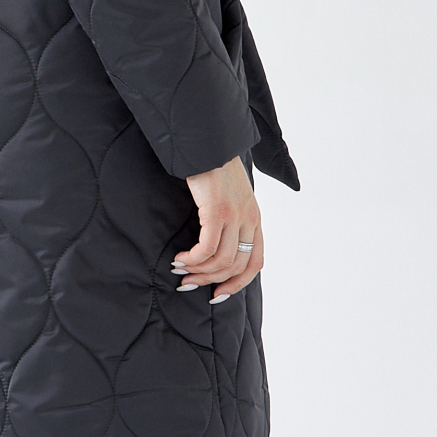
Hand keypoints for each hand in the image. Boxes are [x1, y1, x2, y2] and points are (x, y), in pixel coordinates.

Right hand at [173, 156, 262, 304]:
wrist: (207, 143)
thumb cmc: (213, 170)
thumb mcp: (228, 197)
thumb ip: (228, 220)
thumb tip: (213, 250)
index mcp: (254, 218)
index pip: (255, 262)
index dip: (238, 283)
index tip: (217, 294)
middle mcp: (250, 218)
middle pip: (237, 266)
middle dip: (211, 281)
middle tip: (188, 284)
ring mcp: (235, 215)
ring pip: (221, 260)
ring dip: (198, 271)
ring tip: (180, 269)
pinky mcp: (218, 210)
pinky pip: (207, 247)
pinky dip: (193, 258)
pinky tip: (181, 257)